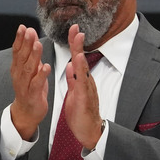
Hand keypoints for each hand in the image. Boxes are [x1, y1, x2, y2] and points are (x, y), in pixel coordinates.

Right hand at [9, 25, 50, 139]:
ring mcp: (24, 85)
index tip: (23, 27)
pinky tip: (45, 66)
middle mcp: (19, 75)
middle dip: (26, 43)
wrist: (26, 112)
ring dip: (33, 56)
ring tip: (38, 44)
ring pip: (28, 68)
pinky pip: (36, 83)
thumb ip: (30, 55)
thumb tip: (32, 38)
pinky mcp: (32, 94)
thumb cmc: (29, 89)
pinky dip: (41, 75)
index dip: (20, 39)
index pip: (17, 50)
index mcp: (18, 68)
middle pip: (22, 57)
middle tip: (30, 31)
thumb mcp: (29, 70)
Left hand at [63, 24, 102, 149]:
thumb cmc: (81, 113)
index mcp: (81, 79)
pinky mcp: (85, 98)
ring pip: (83, 69)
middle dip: (78, 43)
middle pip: (81, 59)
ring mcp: (87, 89)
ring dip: (80, 53)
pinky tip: (76, 64)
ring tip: (77, 39)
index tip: (72, 29)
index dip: (74, 44)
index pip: (77, 58)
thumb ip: (73, 78)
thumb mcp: (75, 92)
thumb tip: (71, 63)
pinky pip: (82, 84)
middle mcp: (86, 81)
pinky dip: (79, 73)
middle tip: (75, 28)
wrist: (89, 132)